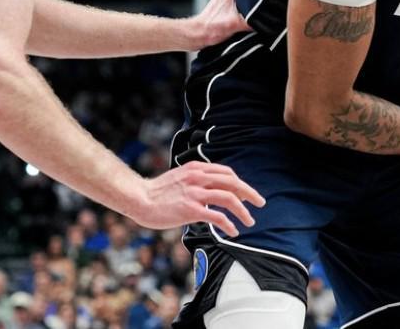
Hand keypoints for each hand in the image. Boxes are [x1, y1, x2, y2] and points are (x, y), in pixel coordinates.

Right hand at [129, 161, 265, 235]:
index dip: (239, 183)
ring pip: (229, 198)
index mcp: (196, 169)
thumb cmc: (157, 192)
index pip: (226, 173)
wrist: (139, 198)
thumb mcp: (180, 178)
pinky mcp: (191, 209)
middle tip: (260, 203)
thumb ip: (196, 181)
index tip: (246, 194)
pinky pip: (217, 216)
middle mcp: (197, 177)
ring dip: (243, 211)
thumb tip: (211, 191)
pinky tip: (233, 232)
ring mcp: (195, 193)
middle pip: (232, 182)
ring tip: (249, 221)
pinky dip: (229, 224)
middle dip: (249, 193)